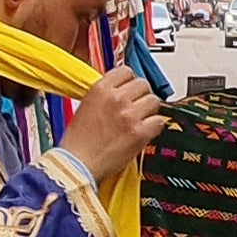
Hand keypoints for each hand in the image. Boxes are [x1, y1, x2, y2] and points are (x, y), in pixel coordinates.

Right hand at [60, 67, 164, 181]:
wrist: (77, 165)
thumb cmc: (78, 142)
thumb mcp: (86, 106)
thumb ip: (105, 95)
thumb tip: (121, 90)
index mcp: (101, 89)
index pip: (126, 71)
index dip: (129, 81)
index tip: (129, 88)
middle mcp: (117, 99)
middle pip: (143, 84)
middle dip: (141, 95)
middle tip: (136, 106)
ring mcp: (130, 115)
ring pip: (154, 101)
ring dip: (149, 110)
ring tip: (140, 119)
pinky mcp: (140, 133)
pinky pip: (159, 121)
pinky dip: (154, 127)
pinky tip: (145, 131)